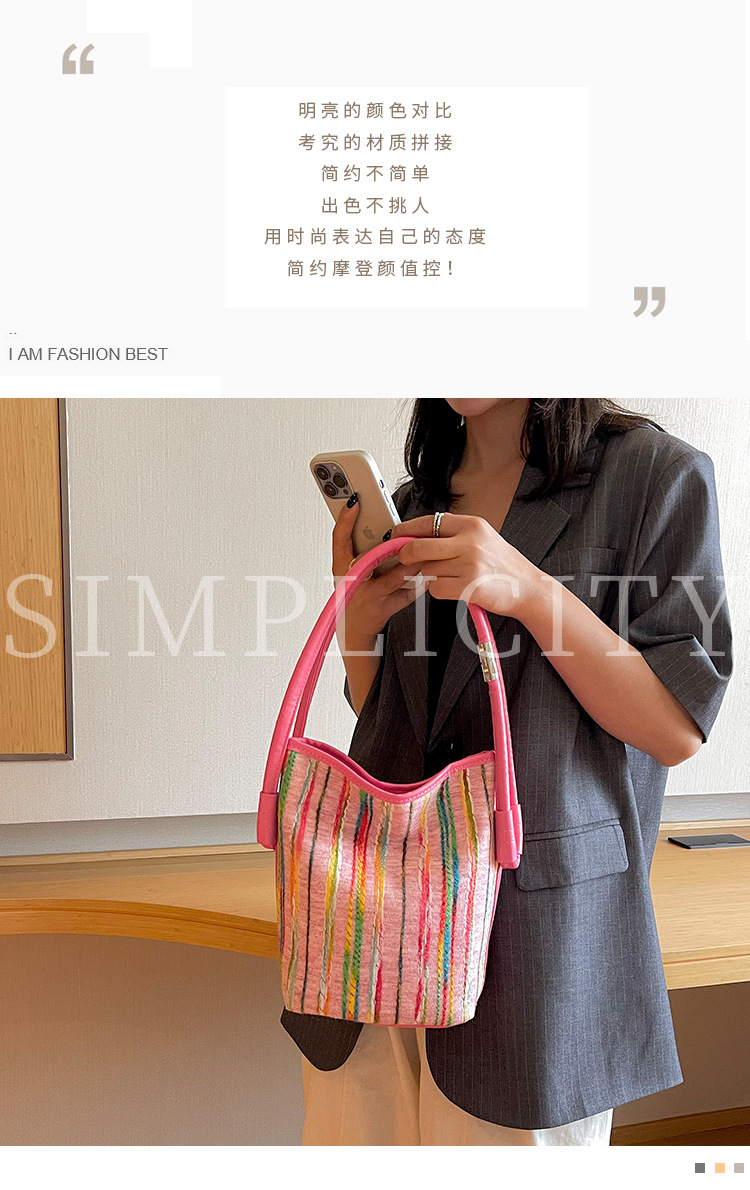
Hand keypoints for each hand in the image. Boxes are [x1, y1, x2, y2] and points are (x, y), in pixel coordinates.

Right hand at [332, 496, 421, 651]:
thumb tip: (387, 532)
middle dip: (395, 544)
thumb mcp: (350, 574)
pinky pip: (406, 593)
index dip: (344, 520)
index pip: (338, 539)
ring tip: (428, 551)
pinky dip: (419, 584)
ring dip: (414, 563)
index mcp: (341, 568)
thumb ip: (362, 553)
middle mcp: (352, 582)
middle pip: (374, 556)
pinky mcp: (382, 610)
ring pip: (396, 574)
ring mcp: (367, 596)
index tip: (355, 502)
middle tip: (409, 532)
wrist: (354, 634)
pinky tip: (429, 576)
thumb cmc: (355, 597)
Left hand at [389, 512, 542, 621]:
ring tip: (450, 577)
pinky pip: (436, 588)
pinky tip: (454, 588)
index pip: (428, 522)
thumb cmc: (502, 565)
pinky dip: (439, 590)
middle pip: (418, 546)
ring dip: (430, 576)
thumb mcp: (481, 538)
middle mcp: (470, 541)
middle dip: (406, 555)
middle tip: (406, 561)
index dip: (406, 530)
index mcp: (472, 525)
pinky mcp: (469, 586)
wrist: (528, 587)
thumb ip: (452, 535)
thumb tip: (415, 536)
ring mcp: (470, 564)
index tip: (395, 536)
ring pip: (427, 570)